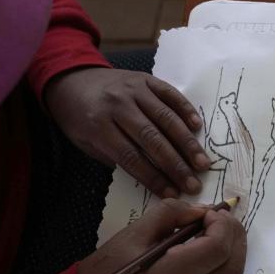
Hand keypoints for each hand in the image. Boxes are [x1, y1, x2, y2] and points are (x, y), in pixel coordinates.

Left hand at [44, 67, 211, 197]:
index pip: (131, 156)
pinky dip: (186, 110)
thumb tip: (151, 176)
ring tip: (202, 163)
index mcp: (98, 124)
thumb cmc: (78, 118)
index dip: (153, 177)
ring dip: (187, 143)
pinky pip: (170, 94)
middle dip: (175, 165)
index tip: (172, 194)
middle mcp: (118, 105)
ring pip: (166, 118)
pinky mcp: (147, 79)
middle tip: (194, 184)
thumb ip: (115, 157)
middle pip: (152, 139)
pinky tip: (197, 128)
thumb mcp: (85, 142)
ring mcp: (134, 89)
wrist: (72, 80)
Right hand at [84, 198, 246, 273]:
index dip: (222, 226)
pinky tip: (207, 249)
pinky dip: (221, 263)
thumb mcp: (136, 231)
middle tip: (222, 218)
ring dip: (232, 249)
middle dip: (234, 235)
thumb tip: (205, 211)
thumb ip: (173, 213)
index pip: (216, 249)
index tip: (211, 212)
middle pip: (232, 265)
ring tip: (217, 230)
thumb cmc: (109, 266)